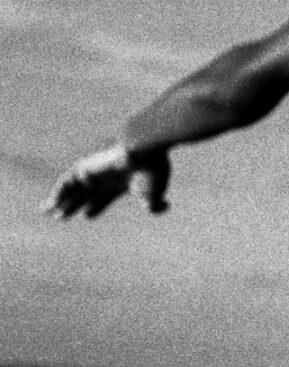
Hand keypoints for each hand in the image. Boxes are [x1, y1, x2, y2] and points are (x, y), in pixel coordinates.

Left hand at [42, 144, 170, 218]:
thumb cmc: (152, 170)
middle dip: (74, 204)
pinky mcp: (83, 168)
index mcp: (121, 183)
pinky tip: (50, 206)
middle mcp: (105, 177)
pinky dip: (58, 194)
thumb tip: (161, 208)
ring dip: (61, 201)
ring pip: (73, 189)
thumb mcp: (154, 192)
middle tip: (61, 216)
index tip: (88, 215)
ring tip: (48, 212)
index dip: (96, 206)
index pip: (105, 196)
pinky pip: (65, 183)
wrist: (143, 149)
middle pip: (85, 193)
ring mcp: (94, 172)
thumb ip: (154, 204)